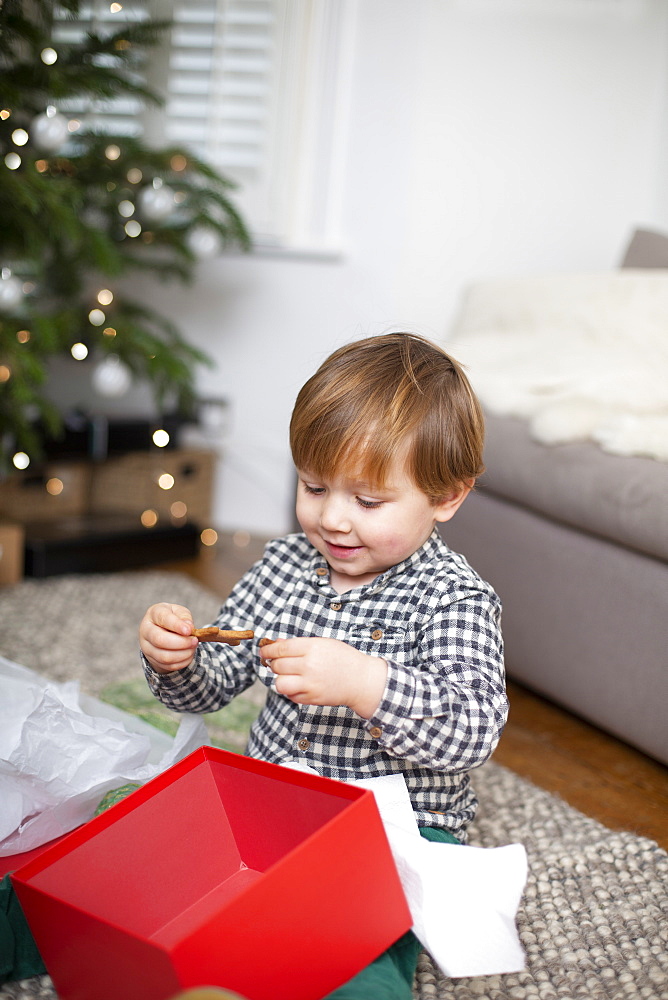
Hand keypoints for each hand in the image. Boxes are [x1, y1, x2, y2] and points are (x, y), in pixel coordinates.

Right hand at [139, 603, 197, 673]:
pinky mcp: (152, 660)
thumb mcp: (179, 612)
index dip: (176, 625)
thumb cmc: (173, 618)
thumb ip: (184, 617)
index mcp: (154, 614)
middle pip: (160, 640)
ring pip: (164, 656)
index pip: (163, 619)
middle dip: (181, 643)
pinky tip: (188, 654)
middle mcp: (146, 630)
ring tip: (193, 648)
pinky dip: (182, 662)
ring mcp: (147, 647)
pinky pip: (168, 666)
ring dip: (183, 654)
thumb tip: (189, 627)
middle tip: (195, 641)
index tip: (189, 630)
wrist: (162, 630)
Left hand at [260, 636, 386, 717]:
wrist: (361, 680)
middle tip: (278, 663)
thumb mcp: (323, 644)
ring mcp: (310, 683)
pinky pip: (291, 696)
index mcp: (312, 647)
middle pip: (277, 666)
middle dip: (274, 664)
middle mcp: (309, 665)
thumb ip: (298, 644)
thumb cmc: (343, 658)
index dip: (268, 650)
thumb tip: (275, 643)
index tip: (264, 651)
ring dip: (280, 679)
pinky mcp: (312, 698)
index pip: (280, 649)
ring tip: (288, 676)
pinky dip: (291, 691)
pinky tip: (300, 685)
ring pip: (280, 683)